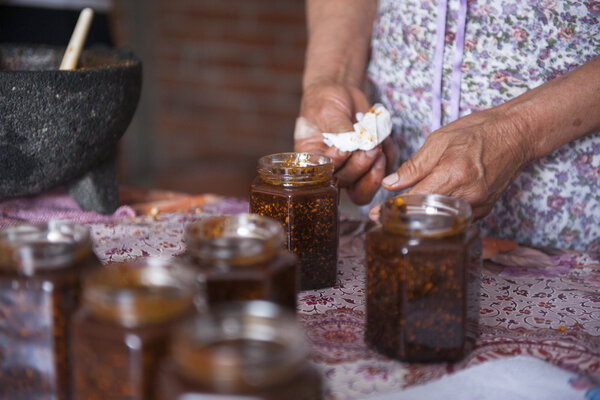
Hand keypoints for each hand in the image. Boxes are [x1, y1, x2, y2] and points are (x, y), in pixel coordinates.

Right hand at [294, 83, 395, 204]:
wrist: (342, 93)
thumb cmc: (326, 101)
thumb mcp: (327, 113)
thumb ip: (339, 131)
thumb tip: (352, 144)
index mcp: (313, 161)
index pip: (325, 174)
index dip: (338, 164)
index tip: (345, 147)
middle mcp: (332, 170)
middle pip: (347, 183)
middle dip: (361, 165)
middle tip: (370, 146)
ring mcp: (352, 169)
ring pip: (366, 186)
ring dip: (377, 167)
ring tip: (379, 143)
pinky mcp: (370, 164)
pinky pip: (384, 171)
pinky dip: (389, 156)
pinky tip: (384, 139)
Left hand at [375, 108, 530, 218]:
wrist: (516, 134)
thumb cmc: (477, 132)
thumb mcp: (439, 140)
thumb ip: (414, 166)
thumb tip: (390, 184)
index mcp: (452, 174)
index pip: (415, 200)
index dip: (393, 209)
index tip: (376, 214)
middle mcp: (467, 194)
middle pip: (426, 215)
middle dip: (403, 217)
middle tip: (384, 218)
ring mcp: (479, 205)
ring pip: (441, 219)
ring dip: (421, 218)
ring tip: (403, 214)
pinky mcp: (485, 209)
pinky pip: (456, 217)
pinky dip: (441, 214)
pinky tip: (429, 209)